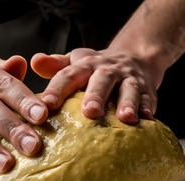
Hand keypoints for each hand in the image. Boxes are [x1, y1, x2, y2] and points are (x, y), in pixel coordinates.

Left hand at [31, 48, 162, 123]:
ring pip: (129, 89)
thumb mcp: (76, 62)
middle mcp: (109, 71)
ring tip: (125, 118)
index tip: (47, 104)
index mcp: (86, 65)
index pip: (70, 74)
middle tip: (90, 112)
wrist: (136, 57)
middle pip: (103, 80)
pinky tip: (147, 120)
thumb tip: (34, 61)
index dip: (58, 88)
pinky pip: (149, 99)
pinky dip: (148, 108)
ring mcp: (130, 80)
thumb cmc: (97, 68)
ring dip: (128, 103)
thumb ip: (56, 65)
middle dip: (97, 95)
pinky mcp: (147, 90)